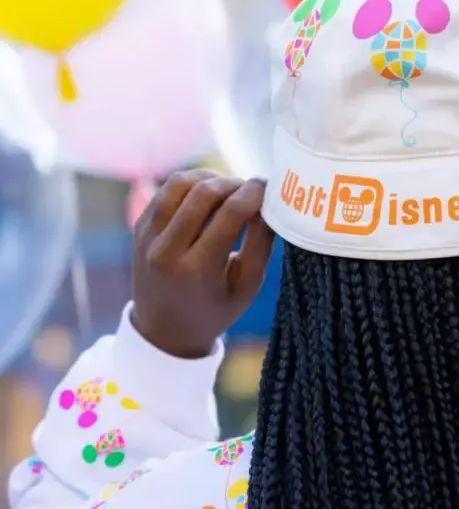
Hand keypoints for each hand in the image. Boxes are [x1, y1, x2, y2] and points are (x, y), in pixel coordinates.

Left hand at [131, 170, 273, 357]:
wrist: (164, 331)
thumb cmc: (215, 309)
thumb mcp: (248, 286)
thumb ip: (262, 242)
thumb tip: (271, 201)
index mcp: (197, 270)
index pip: (231, 214)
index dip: (254, 193)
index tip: (269, 187)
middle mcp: (166, 250)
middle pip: (205, 193)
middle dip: (235, 183)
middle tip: (251, 189)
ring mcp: (147, 237)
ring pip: (180, 183)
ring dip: (211, 178)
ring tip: (230, 188)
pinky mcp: (139, 226)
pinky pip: (166, 190)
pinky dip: (191, 183)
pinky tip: (209, 192)